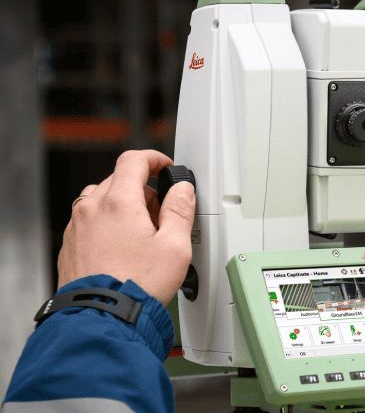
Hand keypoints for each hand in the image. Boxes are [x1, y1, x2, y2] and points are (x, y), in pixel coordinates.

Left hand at [58, 150, 195, 304]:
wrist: (103, 318)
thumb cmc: (137, 286)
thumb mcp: (175, 246)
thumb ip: (180, 210)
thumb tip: (182, 190)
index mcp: (118, 202)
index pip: (133, 161)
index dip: (154, 159)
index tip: (164, 167)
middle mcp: (91, 210)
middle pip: (118, 180)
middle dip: (143, 190)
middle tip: (162, 213)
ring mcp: (76, 228)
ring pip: (101, 201)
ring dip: (123, 207)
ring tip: (142, 233)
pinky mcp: (70, 247)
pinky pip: (89, 223)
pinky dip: (107, 225)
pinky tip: (124, 249)